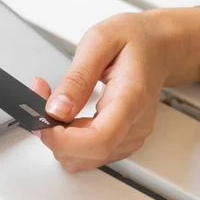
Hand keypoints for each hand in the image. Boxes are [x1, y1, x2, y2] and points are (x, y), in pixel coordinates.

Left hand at [31, 7, 199, 172]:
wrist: (158, 46)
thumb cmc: (134, 39)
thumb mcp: (99, 42)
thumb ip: (77, 78)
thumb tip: (57, 109)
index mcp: (131, 99)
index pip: (98, 140)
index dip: (63, 140)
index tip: (42, 122)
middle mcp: (134, 125)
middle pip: (88, 155)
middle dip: (54, 135)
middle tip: (40, 100)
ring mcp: (130, 137)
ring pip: (83, 159)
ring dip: (59, 138)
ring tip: (54, 104)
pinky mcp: (122, 140)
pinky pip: (88, 153)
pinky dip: (69, 140)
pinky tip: (65, 115)